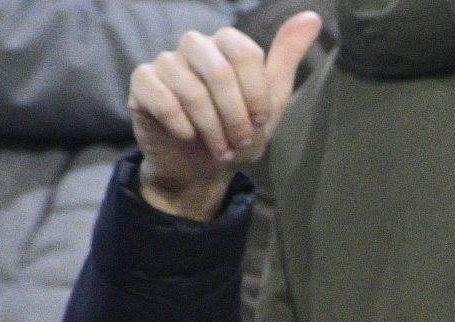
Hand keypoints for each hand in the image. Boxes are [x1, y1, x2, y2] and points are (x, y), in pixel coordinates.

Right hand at [128, 13, 320, 221]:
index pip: (245, 52)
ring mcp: (166, 62)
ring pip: (191, 90)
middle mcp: (194, 47)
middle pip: (218, 71)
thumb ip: (287, 57)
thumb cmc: (238, 134)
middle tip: (239, 142)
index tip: (260, 121)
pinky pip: (162, 99)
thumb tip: (312, 17)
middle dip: (234, 116)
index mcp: (225, 45)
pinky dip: (180, 126)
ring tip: (219, 147)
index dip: (255, 94)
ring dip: (211, 129)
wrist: (202, 171)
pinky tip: (186, 136)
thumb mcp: (271, 101)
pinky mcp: (142, 84)